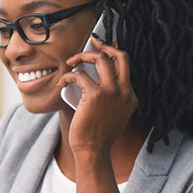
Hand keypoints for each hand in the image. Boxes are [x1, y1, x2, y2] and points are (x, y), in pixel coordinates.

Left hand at [59, 35, 138, 155]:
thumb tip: (96, 85)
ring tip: (71, 62)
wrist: (93, 151)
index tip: (101, 48)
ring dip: (82, 56)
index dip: (112, 53)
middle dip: (104, 44)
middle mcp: (124, 91)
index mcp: (130, 96)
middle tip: (91, 41)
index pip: (125, 66)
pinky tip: (62, 81)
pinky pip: (79, 75)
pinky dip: (68, 76)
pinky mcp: (95, 95)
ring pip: (100, 59)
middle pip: (119, 55)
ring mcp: (111, 92)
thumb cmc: (97, 136)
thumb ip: (112, 100)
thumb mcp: (113, 116)